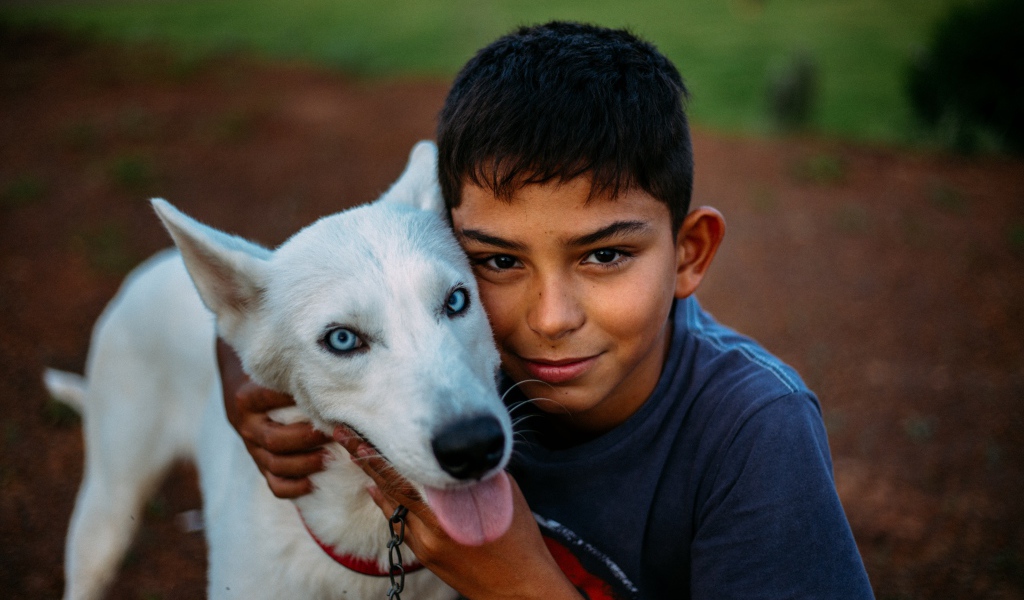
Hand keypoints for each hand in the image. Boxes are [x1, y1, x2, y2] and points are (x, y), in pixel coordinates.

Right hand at [217, 338, 330, 497]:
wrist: (240, 387)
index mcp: (246, 400)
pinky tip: (312, 483)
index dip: (295, 402)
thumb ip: (293, 374)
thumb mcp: (272, 370)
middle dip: (307, 439)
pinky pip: (272, 484)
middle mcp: (246, 425)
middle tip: (333, 433)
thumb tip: (333, 375)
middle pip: (275, 440)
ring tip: (329, 458)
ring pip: (274, 464)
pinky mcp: (259, 462)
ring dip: (304, 464)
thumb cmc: (268, 376)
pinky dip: (292, 488)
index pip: (268, 401)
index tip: (323, 400)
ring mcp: (251, 447)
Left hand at [334, 425, 582, 599]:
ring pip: (391, 504)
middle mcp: (432, 525)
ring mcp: (424, 543)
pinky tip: (375, 487)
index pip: (406, 472)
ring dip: (374, 477)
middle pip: (390, 485)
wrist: (517, 587)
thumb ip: (473, 472)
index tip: (359, 430)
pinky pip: (399, 522)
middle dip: (365, 458)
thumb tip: (452, 451)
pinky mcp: (423, 554)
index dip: (379, 450)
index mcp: (451, 507)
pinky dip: (387, 502)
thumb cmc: (518, 536)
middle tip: (342, 433)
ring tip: (353, 453)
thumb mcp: (502, 494)